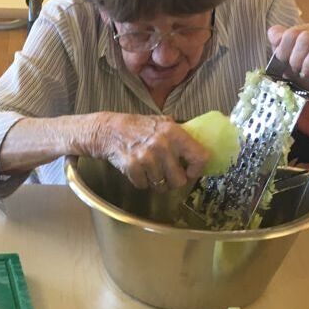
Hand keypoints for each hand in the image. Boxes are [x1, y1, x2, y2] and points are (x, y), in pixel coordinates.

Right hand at [81, 112, 208, 190]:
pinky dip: (141, 182)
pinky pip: (144, 185)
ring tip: (150, 171)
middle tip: (167, 176)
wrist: (109, 130)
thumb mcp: (162, 122)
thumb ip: (180, 133)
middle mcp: (162, 145)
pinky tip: (138, 171)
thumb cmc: (137, 127)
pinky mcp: (132, 167)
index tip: (190, 172)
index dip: (197, 169)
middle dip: (173, 182)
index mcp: (174, 133)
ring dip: (156, 182)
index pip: (200, 157)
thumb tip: (200, 147)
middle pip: (179, 180)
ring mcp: (146, 157)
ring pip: (161, 185)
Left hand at [268, 23, 308, 76]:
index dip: (283, 50)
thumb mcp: (287, 53)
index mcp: (306, 29)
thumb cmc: (303, 64)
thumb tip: (275, 35)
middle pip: (305, 36)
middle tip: (295, 70)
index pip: (290, 33)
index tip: (282, 63)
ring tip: (306, 73)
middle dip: (296, 58)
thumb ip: (278, 41)